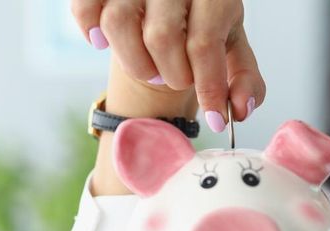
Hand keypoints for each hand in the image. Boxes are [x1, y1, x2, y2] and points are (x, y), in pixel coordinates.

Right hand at [72, 0, 265, 128]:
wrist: (174, 4)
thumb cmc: (203, 26)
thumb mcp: (232, 46)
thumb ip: (244, 78)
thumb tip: (239, 110)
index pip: (204, 45)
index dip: (209, 89)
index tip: (216, 119)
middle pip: (160, 38)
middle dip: (172, 75)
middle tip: (178, 80)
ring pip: (119, 23)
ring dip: (135, 62)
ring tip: (150, 68)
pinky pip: (85, 8)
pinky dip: (90, 30)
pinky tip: (104, 45)